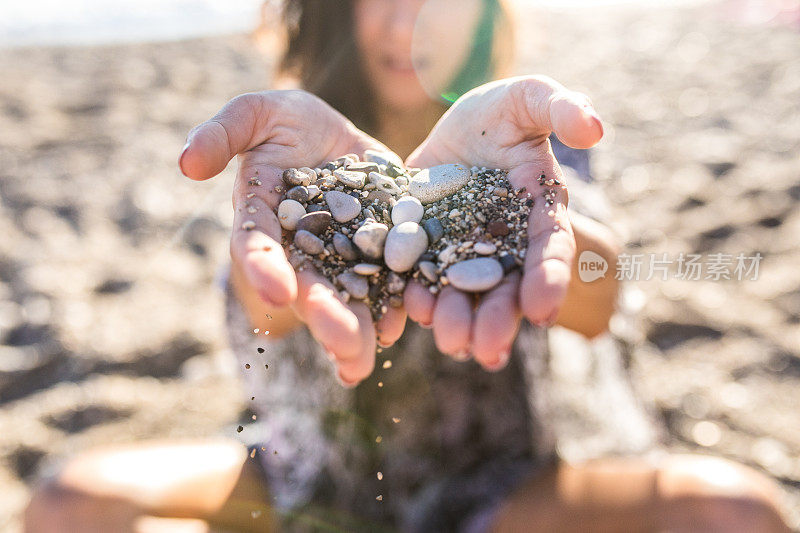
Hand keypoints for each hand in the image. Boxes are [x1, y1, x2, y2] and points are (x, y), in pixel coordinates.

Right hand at [180, 91, 405, 385]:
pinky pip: (386, 282)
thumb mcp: (256, 113)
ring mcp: (340, 255)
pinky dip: (394, 305)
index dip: (263, 269)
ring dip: (358, 330)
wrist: (335, 137)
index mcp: (263, 220)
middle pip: (308, 286)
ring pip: (347, 296)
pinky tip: (403, 323)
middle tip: (345, 346)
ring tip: (367, 358)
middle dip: (325, 317)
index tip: (277, 293)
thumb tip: (187, 164)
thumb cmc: (286, 123)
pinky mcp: (378, 250)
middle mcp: (298, 249)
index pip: (257, 247)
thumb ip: (224, 133)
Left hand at [404, 76, 603, 369]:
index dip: (550, 279)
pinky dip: (417, 295)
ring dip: (458, 320)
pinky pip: (422, 278)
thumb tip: (596, 129)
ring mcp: (464, 251)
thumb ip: (559, 107)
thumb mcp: (525, 98)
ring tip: (451, 343)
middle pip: (506, 286)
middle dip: (499, 319)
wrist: (449, 132)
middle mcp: (505, 243)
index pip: (549, 249)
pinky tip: (411, 311)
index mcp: (538, 212)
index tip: (543, 310)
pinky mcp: (427, 250)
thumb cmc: (498, 113)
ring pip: (464, 293)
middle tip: (488, 350)